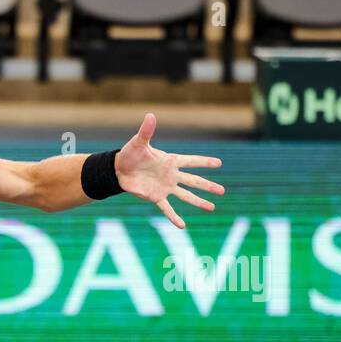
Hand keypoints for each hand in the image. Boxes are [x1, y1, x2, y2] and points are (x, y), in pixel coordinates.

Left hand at [115, 113, 223, 228]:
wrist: (118, 170)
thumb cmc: (130, 154)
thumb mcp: (139, 142)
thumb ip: (146, 131)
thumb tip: (150, 115)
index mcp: (170, 161)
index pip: (191, 161)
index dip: (204, 162)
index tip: (219, 163)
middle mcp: (171, 175)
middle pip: (193, 181)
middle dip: (208, 186)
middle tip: (222, 191)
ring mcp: (165, 187)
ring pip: (185, 196)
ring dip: (198, 202)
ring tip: (212, 208)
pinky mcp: (156, 197)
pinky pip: (167, 209)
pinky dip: (174, 217)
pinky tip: (182, 226)